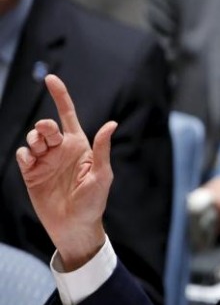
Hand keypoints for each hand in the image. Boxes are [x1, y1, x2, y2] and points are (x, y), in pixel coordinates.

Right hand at [15, 75, 116, 270]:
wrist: (75, 226)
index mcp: (80, 146)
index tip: (50, 78)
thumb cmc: (94, 202)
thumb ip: (103, 149)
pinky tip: (31, 163)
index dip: (60, 96)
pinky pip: (23, 155)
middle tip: (47, 137)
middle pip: (46, 125)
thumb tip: (111, 123)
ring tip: (40, 152)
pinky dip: (24, 154)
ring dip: (34, 139)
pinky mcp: (32, 173)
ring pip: (32, 137)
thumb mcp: (102, 174)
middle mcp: (61, 150)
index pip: (68, 116)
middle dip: (44, 126)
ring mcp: (45, 161)